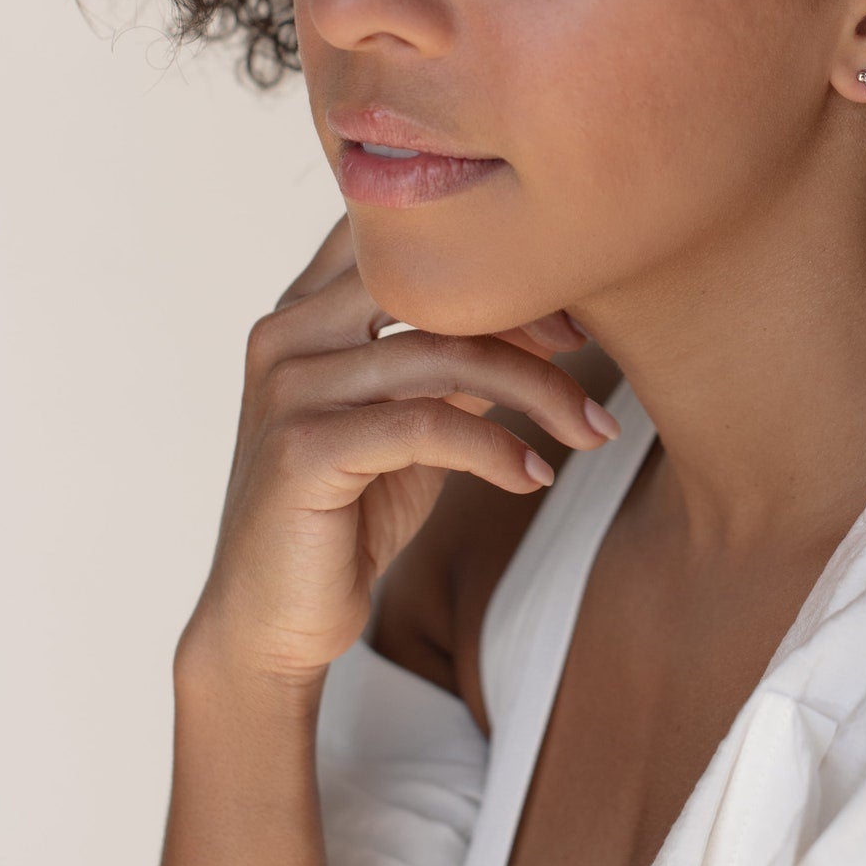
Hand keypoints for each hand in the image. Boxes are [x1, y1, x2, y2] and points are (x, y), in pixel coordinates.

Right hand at [176, 213, 616, 687]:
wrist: (272, 621)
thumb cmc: (352, 510)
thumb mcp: (416, 416)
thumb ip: (460, 357)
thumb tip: (557, 317)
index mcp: (307, 309)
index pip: (409, 243)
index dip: (500, 262)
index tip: (571, 309)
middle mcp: (287, 333)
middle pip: (435, 288)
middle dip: (528, 314)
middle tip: (592, 350)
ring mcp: (288, 388)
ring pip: (444, 356)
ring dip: (538, 392)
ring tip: (591, 430)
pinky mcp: (302, 450)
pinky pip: (428, 425)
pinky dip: (497, 448)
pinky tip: (534, 475)